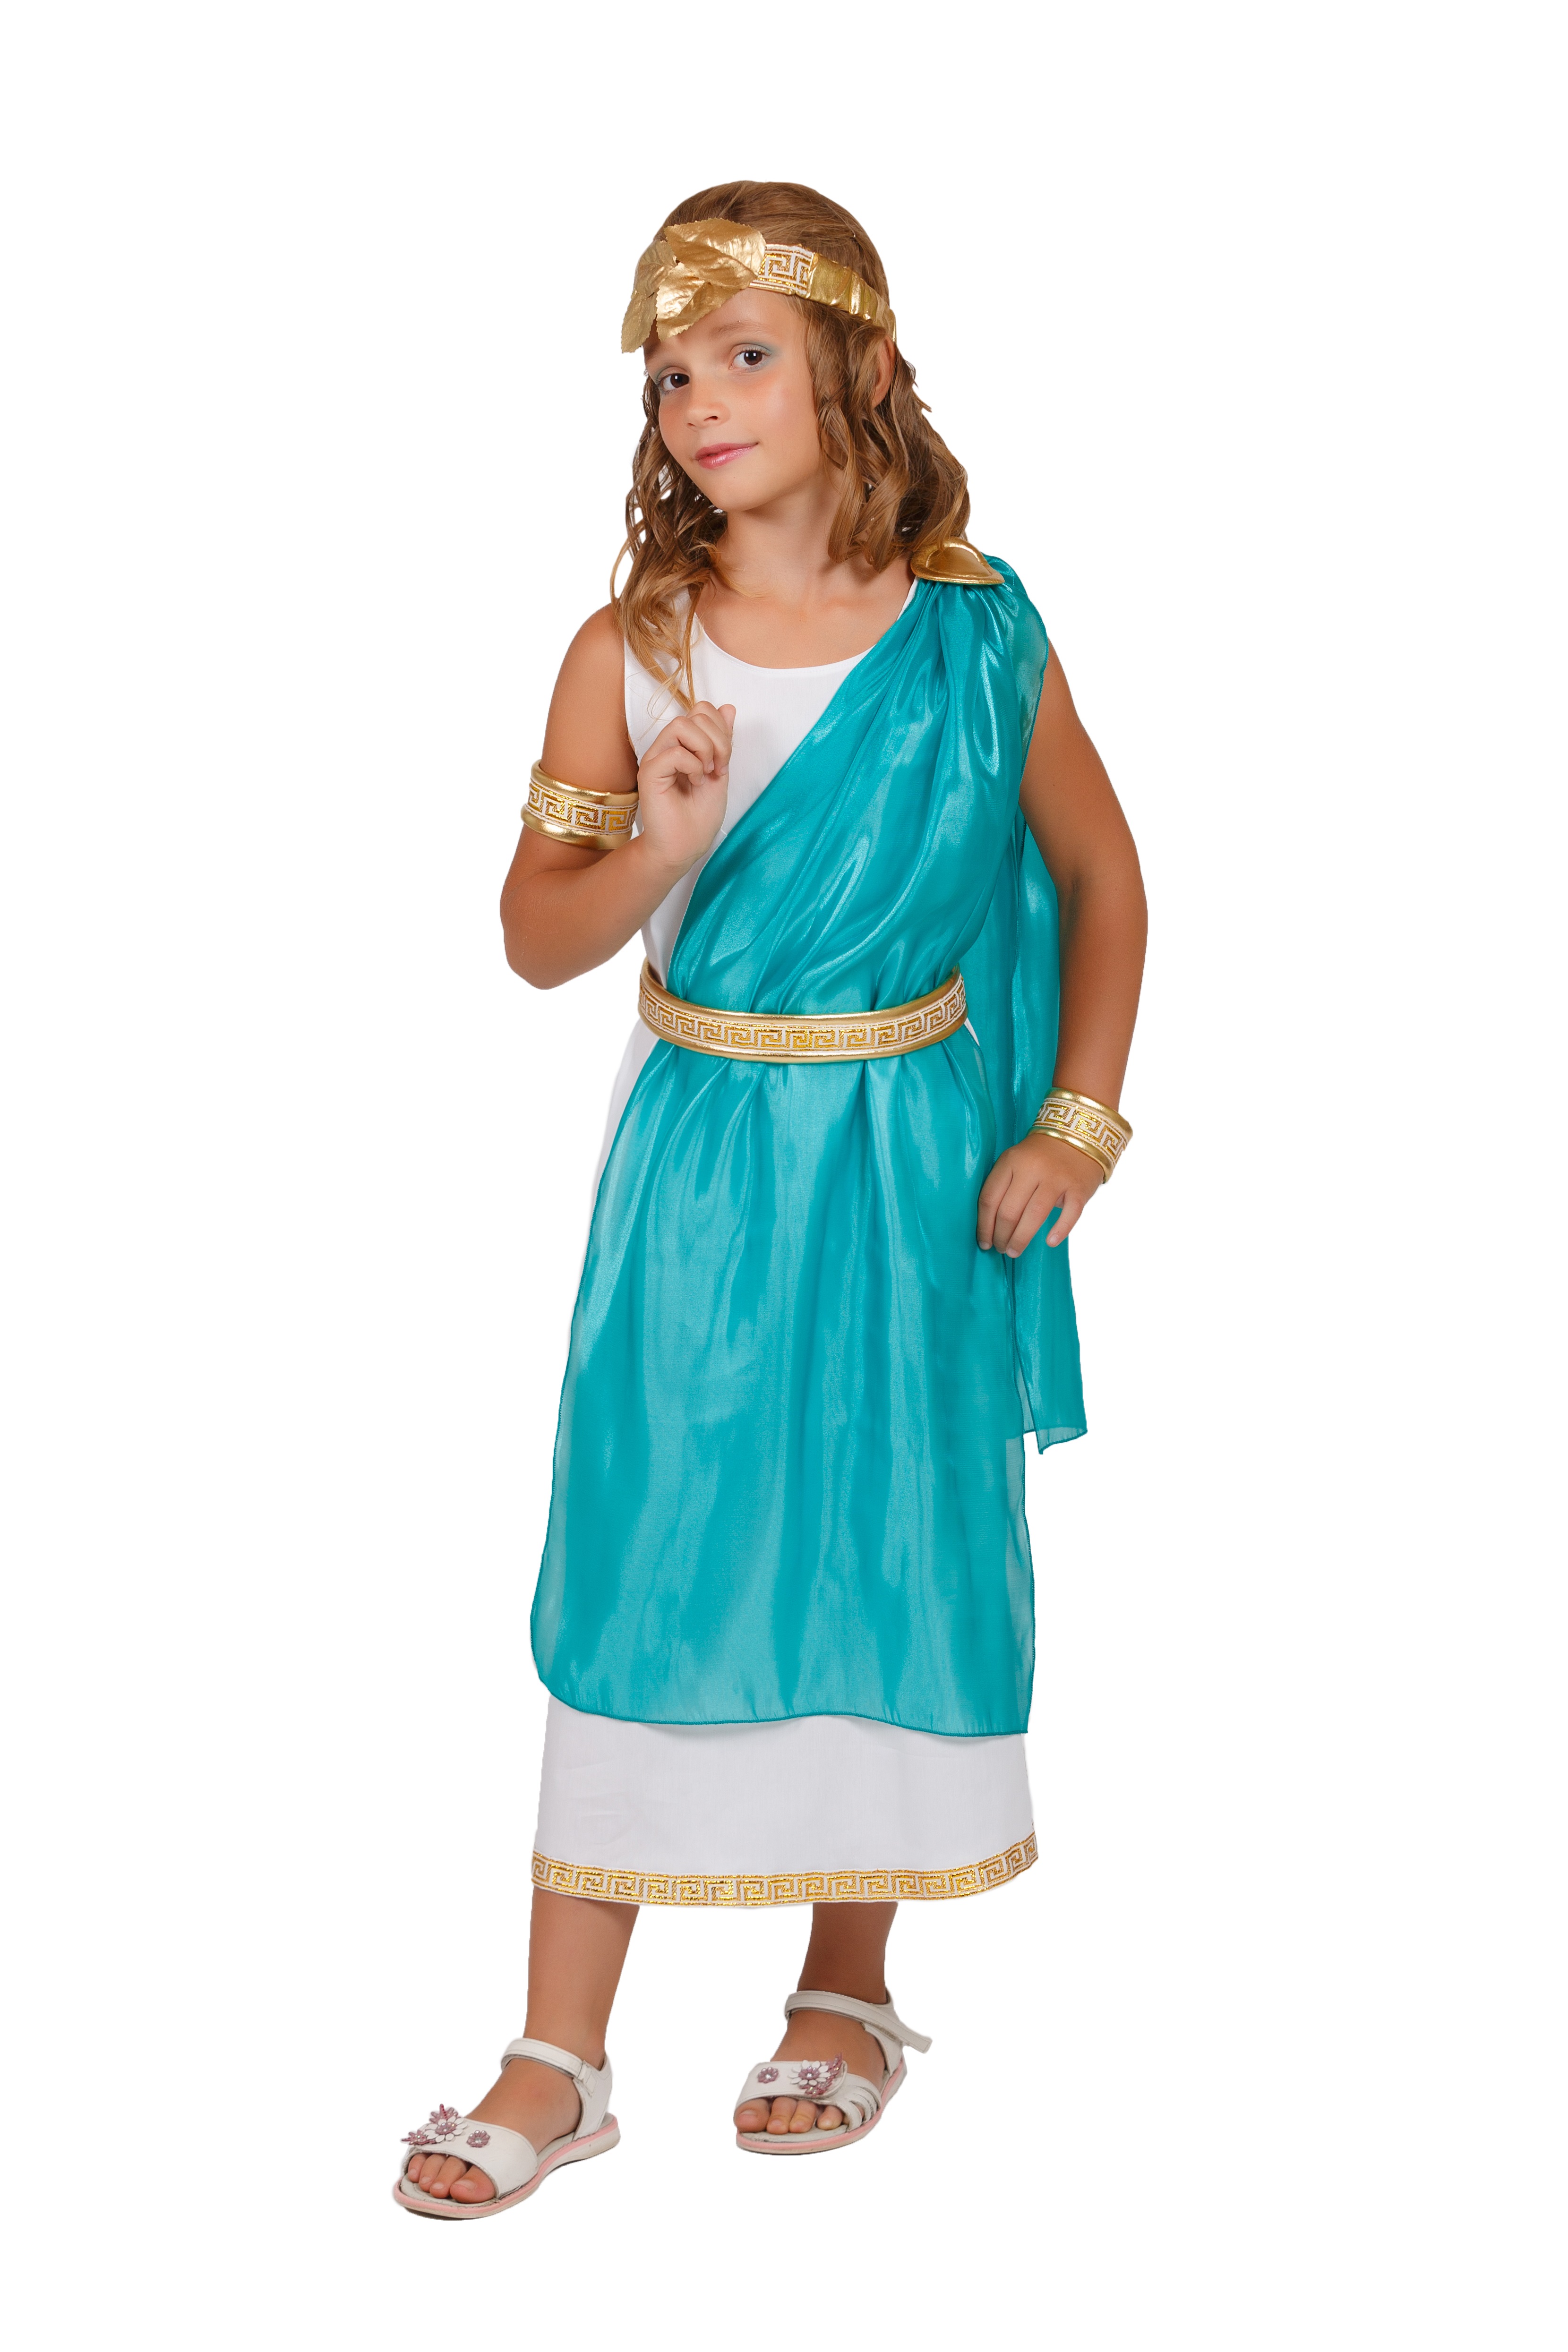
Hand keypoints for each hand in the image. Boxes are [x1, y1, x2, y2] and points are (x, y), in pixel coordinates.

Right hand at [635, 699, 734, 877]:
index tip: (724, 763)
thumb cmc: (698, 817)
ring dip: (704, 749)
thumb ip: (723, 741)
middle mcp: (668, 747)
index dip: (721, 729)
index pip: (702, 710)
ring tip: (706, 774)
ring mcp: (656, 758)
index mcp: (684, 745)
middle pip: (694, 714)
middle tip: (718, 770)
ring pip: (681, 725)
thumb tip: (728, 708)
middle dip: (718, 740)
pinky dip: (692, 767)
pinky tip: (694, 783)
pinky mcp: (649, 772)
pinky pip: (674, 752)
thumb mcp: (720, 771)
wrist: (684, 847)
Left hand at [976, 1133, 1100, 1256]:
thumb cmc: (1039, 1156)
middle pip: (1009, 1211)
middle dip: (1001, 1236)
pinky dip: (1059, 1231)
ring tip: (1014, 1251)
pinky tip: (1050, 1242)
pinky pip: (1069, 1214)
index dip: (983, 1225)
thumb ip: (1003, 1186)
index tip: (984, 1242)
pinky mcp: (1078, 1188)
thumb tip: (990, 1226)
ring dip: (1021, 1239)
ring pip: (1034, 1216)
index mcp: (1011, 1162)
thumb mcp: (1015, 1161)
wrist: (1078, 1135)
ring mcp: (1057, 1179)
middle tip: (1001, 1249)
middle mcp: (1032, 1169)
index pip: (989, 1199)